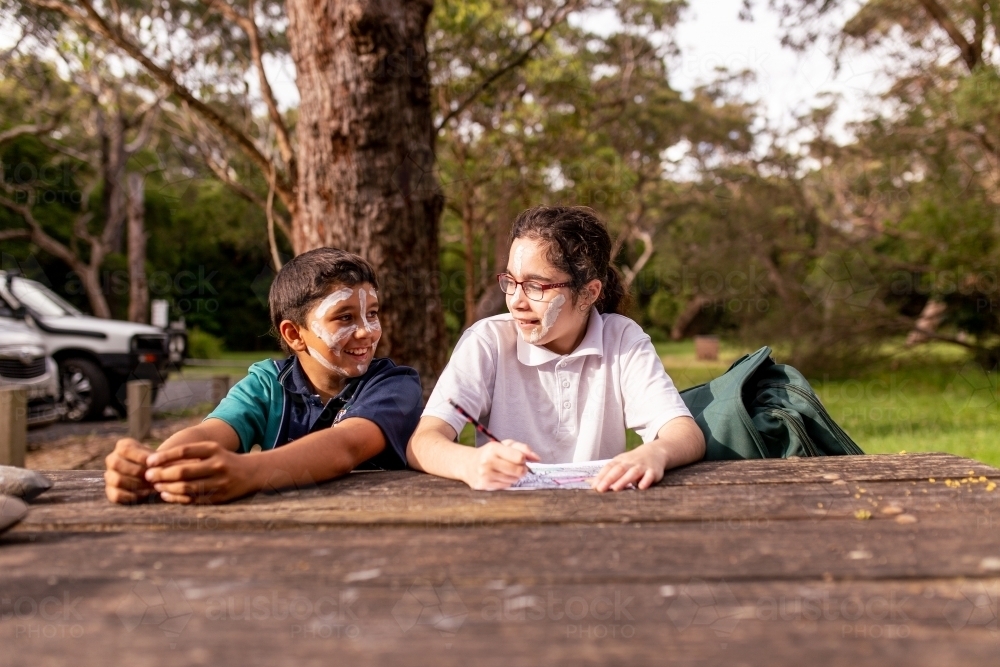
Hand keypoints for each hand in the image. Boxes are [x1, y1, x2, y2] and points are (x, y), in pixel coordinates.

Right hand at [104, 438, 155, 503]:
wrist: (154, 477)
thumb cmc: (157, 464)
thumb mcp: (157, 456)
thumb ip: (156, 459)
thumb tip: (156, 464)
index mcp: (122, 446)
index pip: (125, 449)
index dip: (140, 456)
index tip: (153, 463)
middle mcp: (112, 459)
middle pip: (116, 464)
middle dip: (136, 471)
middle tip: (151, 477)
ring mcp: (109, 476)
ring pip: (116, 480)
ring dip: (136, 484)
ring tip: (151, 486)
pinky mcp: (110, 491)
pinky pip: (116, 495)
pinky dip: (131, 496)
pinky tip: (144, 494)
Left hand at [144, 442, 259, 503]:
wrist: (252, 472)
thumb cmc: (223, 459)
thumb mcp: (212, 450)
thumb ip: (190, 453)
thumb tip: (158, 460)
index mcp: (214, 450)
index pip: (184, 451)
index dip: (164, 456)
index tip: (149, 461)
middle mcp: (217, 465)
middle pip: (183, 471)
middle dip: (162, 474)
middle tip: (148, 476)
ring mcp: (219, 482)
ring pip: (187, 487)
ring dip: (167, 488)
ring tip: (155, 486)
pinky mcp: (220, 497)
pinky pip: (193, 499)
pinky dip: (176, 498)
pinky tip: (166, 495)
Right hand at [463, 440, 539, 489]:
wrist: (467, 464)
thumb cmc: (489, 453)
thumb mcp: (504, 445)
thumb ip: (522, 448)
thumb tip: (537, 458)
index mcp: (494, 448)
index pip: (519, 457)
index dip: (524, 459)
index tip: (521, 459)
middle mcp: (488, 461)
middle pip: (518, 470)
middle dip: (522, 469)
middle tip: (518, 467)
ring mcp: (485, 475)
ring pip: (513, 480)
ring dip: (514, 476)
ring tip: (507, 471)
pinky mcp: (484, 485)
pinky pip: (505, 486)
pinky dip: (507, 482)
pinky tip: (500, 477)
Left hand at [591, 445, 666, 492]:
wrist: (655, 451)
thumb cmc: (633, 461)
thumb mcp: (620, 464)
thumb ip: (607, 473)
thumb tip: (590, 483)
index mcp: (620, 461)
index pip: (609, 468)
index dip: (601, 477)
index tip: (594, 487)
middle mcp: (630, 463)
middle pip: (619, 470)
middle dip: (609, 479)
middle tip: (600, 489)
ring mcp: (642, 466)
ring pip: (633, 472)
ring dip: (624, 480)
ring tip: (616, 489)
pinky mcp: (653, 471)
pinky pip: (650, 476)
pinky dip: (646, 481)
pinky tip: (641, 487)